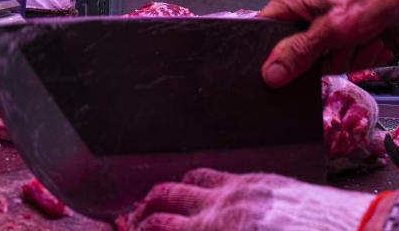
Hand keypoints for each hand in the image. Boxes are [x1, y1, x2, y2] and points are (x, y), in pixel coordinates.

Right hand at [118, 169, 374, 230]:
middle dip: (144, 212)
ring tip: (157, 202)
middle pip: (166, 201)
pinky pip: (219, 173)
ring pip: (190, 180)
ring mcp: (243, 188)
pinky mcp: (264, 179)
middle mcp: (224, 206)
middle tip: (134, 222)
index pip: (162, 228)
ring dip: (168, 191)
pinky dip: (198, 180)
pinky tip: (199, 188)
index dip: (143, 230)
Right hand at [259, 0, 398, 86]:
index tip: (302, 65)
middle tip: (347, 47)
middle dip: (328, 59)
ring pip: (321, 57)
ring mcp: (317, 16)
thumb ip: (299, 53)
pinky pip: (336, 52)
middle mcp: (299, 6)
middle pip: (296, 54)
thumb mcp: (332, 31)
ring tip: (365, 41)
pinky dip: (356, 52)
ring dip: (348, 56)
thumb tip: (269, 74)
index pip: (263, 37)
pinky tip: (371, 42)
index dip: (280, 58)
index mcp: (288, 0)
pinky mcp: (334, 24)